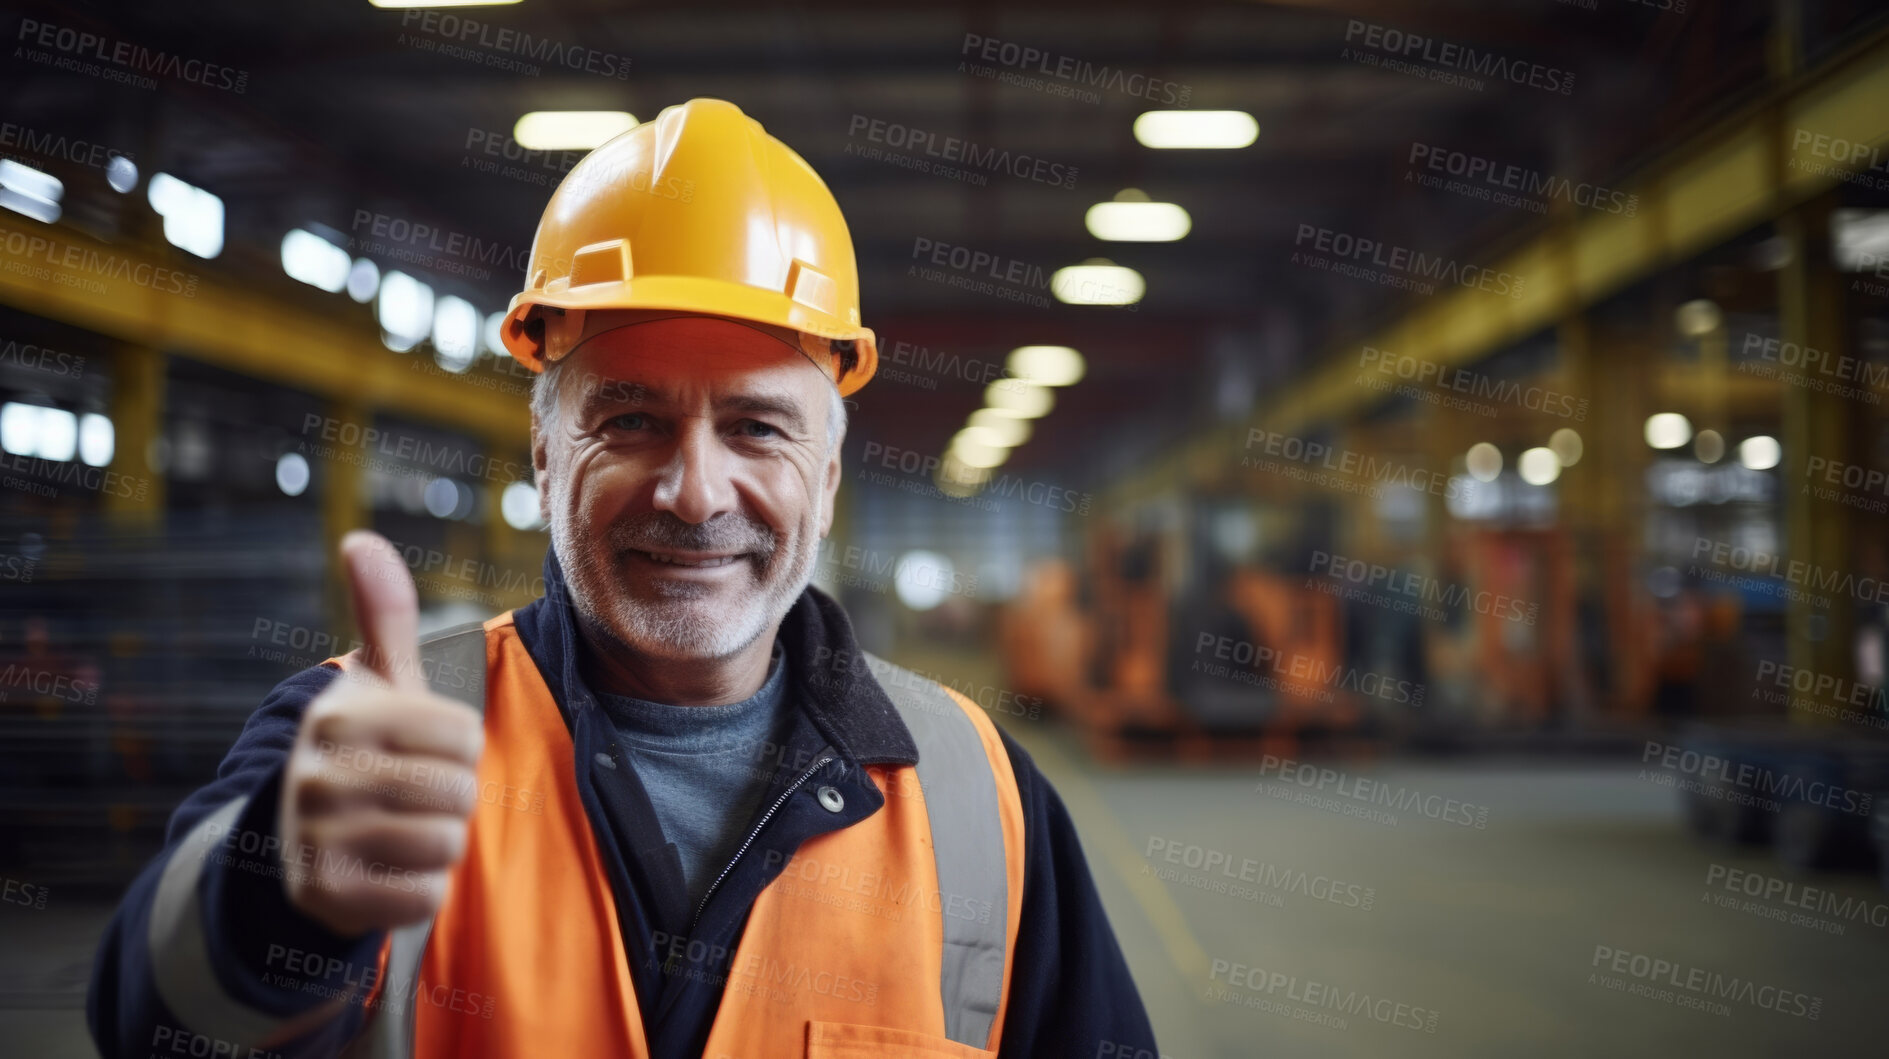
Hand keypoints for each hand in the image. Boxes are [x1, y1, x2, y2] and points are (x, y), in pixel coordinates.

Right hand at [277, 530, 485, 936]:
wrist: (295, 839)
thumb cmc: (363, 748)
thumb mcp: (374, 682)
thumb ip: (382, 614)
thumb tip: (361, 539)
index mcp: (340, 717)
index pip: (465, 734)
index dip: (460, 746)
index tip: (425, 748)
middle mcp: (319, 776)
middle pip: (459, 792)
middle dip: (453, 796)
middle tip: (414, 794)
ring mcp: (317, 839)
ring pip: (446, 845)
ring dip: (440, 842)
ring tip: (402, 828)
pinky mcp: (325, 897)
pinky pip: (425, 896)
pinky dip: (421, 888)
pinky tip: (388, 869)